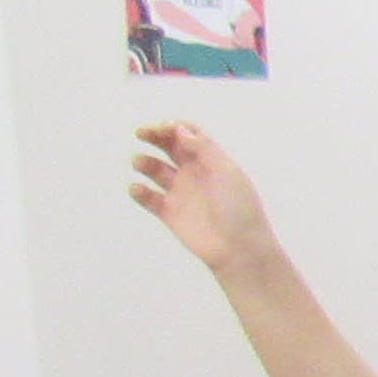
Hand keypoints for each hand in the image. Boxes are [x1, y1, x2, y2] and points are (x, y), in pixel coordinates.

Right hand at [128, 118, 276, 275]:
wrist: (239, 250)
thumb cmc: (240, 210)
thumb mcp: (226, 172)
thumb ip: (203, 149)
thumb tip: (180, 129)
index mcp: (212, 161)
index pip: (189, 134)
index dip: (174, 126)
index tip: (164, 128)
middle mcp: (194, 173)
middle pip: (168, 145)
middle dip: (153, 135)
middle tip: (142, 133)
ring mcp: (180, 192)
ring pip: (153, 168)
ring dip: (143, 161)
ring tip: (142, 164)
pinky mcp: (169, 212)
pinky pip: (146, 196)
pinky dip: (137, 190)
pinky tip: (140, 190)